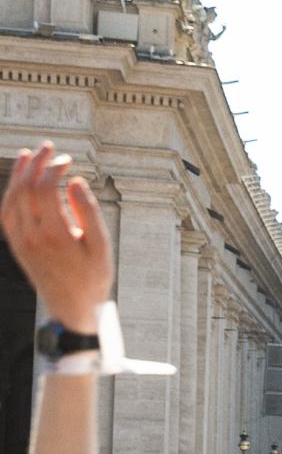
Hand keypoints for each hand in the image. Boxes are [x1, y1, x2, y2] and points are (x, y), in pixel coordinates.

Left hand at [1, 144, 110, 332]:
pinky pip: (7, 213)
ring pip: (11, 199)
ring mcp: (19, 241)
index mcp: (54, 235)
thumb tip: (76, 181)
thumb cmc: (92, 277)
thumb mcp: (101, 246)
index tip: (69, 160)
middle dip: (35, 164)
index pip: (44, 189)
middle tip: (49, 146)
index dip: (53, 169)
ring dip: (19, 175)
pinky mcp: (16, 245)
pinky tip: (20, 182)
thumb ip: (88, 212)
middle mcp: (30, 236)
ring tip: (29, 155)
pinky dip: (12, 193)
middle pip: (25, 189)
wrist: (70, 307)